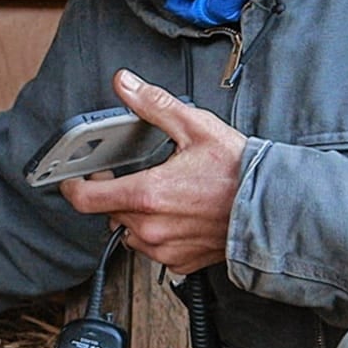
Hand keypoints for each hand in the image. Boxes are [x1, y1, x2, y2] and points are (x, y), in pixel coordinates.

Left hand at [59, 69, 245, 273]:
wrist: (275, 210)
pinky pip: (152, 249)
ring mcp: (164, 249)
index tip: (75, 178)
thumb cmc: (240, 172)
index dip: (73, 187)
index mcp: (148, 194)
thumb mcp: (195, 127)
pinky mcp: (179, 262)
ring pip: (130, 232)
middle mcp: (150, 228)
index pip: (85, 199)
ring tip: (163, 196)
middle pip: (109, 212)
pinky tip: (178, 215)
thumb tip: (126, 84)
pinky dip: (157, 233)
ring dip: (136, 215)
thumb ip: (153, 105)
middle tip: (137, 175)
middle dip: (116, 193)